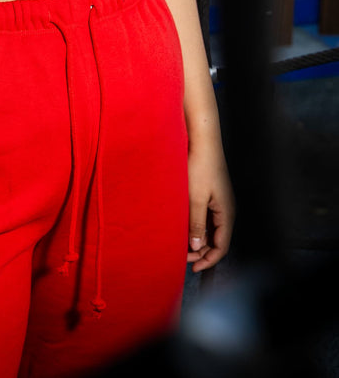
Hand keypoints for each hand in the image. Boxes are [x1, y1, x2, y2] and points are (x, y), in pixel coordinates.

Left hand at [187, 139, 234, 271]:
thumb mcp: (196, 198)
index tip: (192, 268)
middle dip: (202, 251)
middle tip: (183, 257)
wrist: (202, 140)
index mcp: (226, 213)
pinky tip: (184, 227)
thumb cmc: (200, 166)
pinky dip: (197, 226)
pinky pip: (207, 217)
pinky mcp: (211, 193)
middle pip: (217, 239)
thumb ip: (197, 224)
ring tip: (182, 245)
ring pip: (211, 229)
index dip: (208, 260)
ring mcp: (219, 201)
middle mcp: (226, 209)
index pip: (222, 246)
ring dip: (198, 239)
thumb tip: (198, 247)